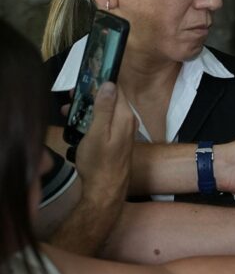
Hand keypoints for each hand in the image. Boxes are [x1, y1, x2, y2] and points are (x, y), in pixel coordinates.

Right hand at [75, 83, 136, 199]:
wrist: (105, 191)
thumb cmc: (98, 164)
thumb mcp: (97, 133)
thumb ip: (104, 108)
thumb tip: (109, 83)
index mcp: (125, 116)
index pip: (116, 89)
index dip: (99, 82)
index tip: (82, 82)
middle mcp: (128, 121)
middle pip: (110, 99)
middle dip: (90, 95)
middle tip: (70, 97)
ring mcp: (123, 131)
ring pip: (105, 111)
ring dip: (87, 108)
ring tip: (66, 111)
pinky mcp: (117, 140)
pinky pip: (105, 123)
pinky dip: (91, 120)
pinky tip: (76, 124)